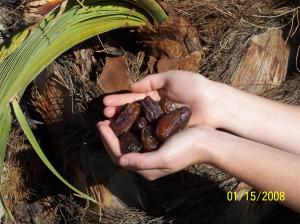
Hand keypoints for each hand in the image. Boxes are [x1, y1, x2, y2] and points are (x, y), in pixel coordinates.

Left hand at [98, 120, 210, 179]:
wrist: (208, 141)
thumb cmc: (187, 149)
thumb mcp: (164, 158)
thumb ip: (141, 162)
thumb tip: (120, 160)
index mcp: (146, 168)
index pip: (119, 157)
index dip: (107, 141)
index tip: (101, 125)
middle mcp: (147, 162)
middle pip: (121, 150)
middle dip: (110, 136)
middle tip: (102, 120)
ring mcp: (151, 151)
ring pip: (128, 141)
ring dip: (118, 130)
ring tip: (111, 117)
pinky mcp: (157, 142)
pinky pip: (137, 134)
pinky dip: (130, 126)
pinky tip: (127, 116)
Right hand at [102, 70, 224, 127]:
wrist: (213, 103)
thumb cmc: (194, 87)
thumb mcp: (171, 78)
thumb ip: (150, 81)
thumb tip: (131, 87)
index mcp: (156, 96)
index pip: (134, 98)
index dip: (120, 101)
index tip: (105, 103)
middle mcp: (156, 110)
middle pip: (132, 112)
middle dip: (117, 113)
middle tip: (103, 116)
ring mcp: (160, 123)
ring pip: (138, 124)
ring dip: (123, 124)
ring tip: (108, 125)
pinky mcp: (166, 133)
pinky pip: (148, 133)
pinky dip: (136, 134)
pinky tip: (124, 135)